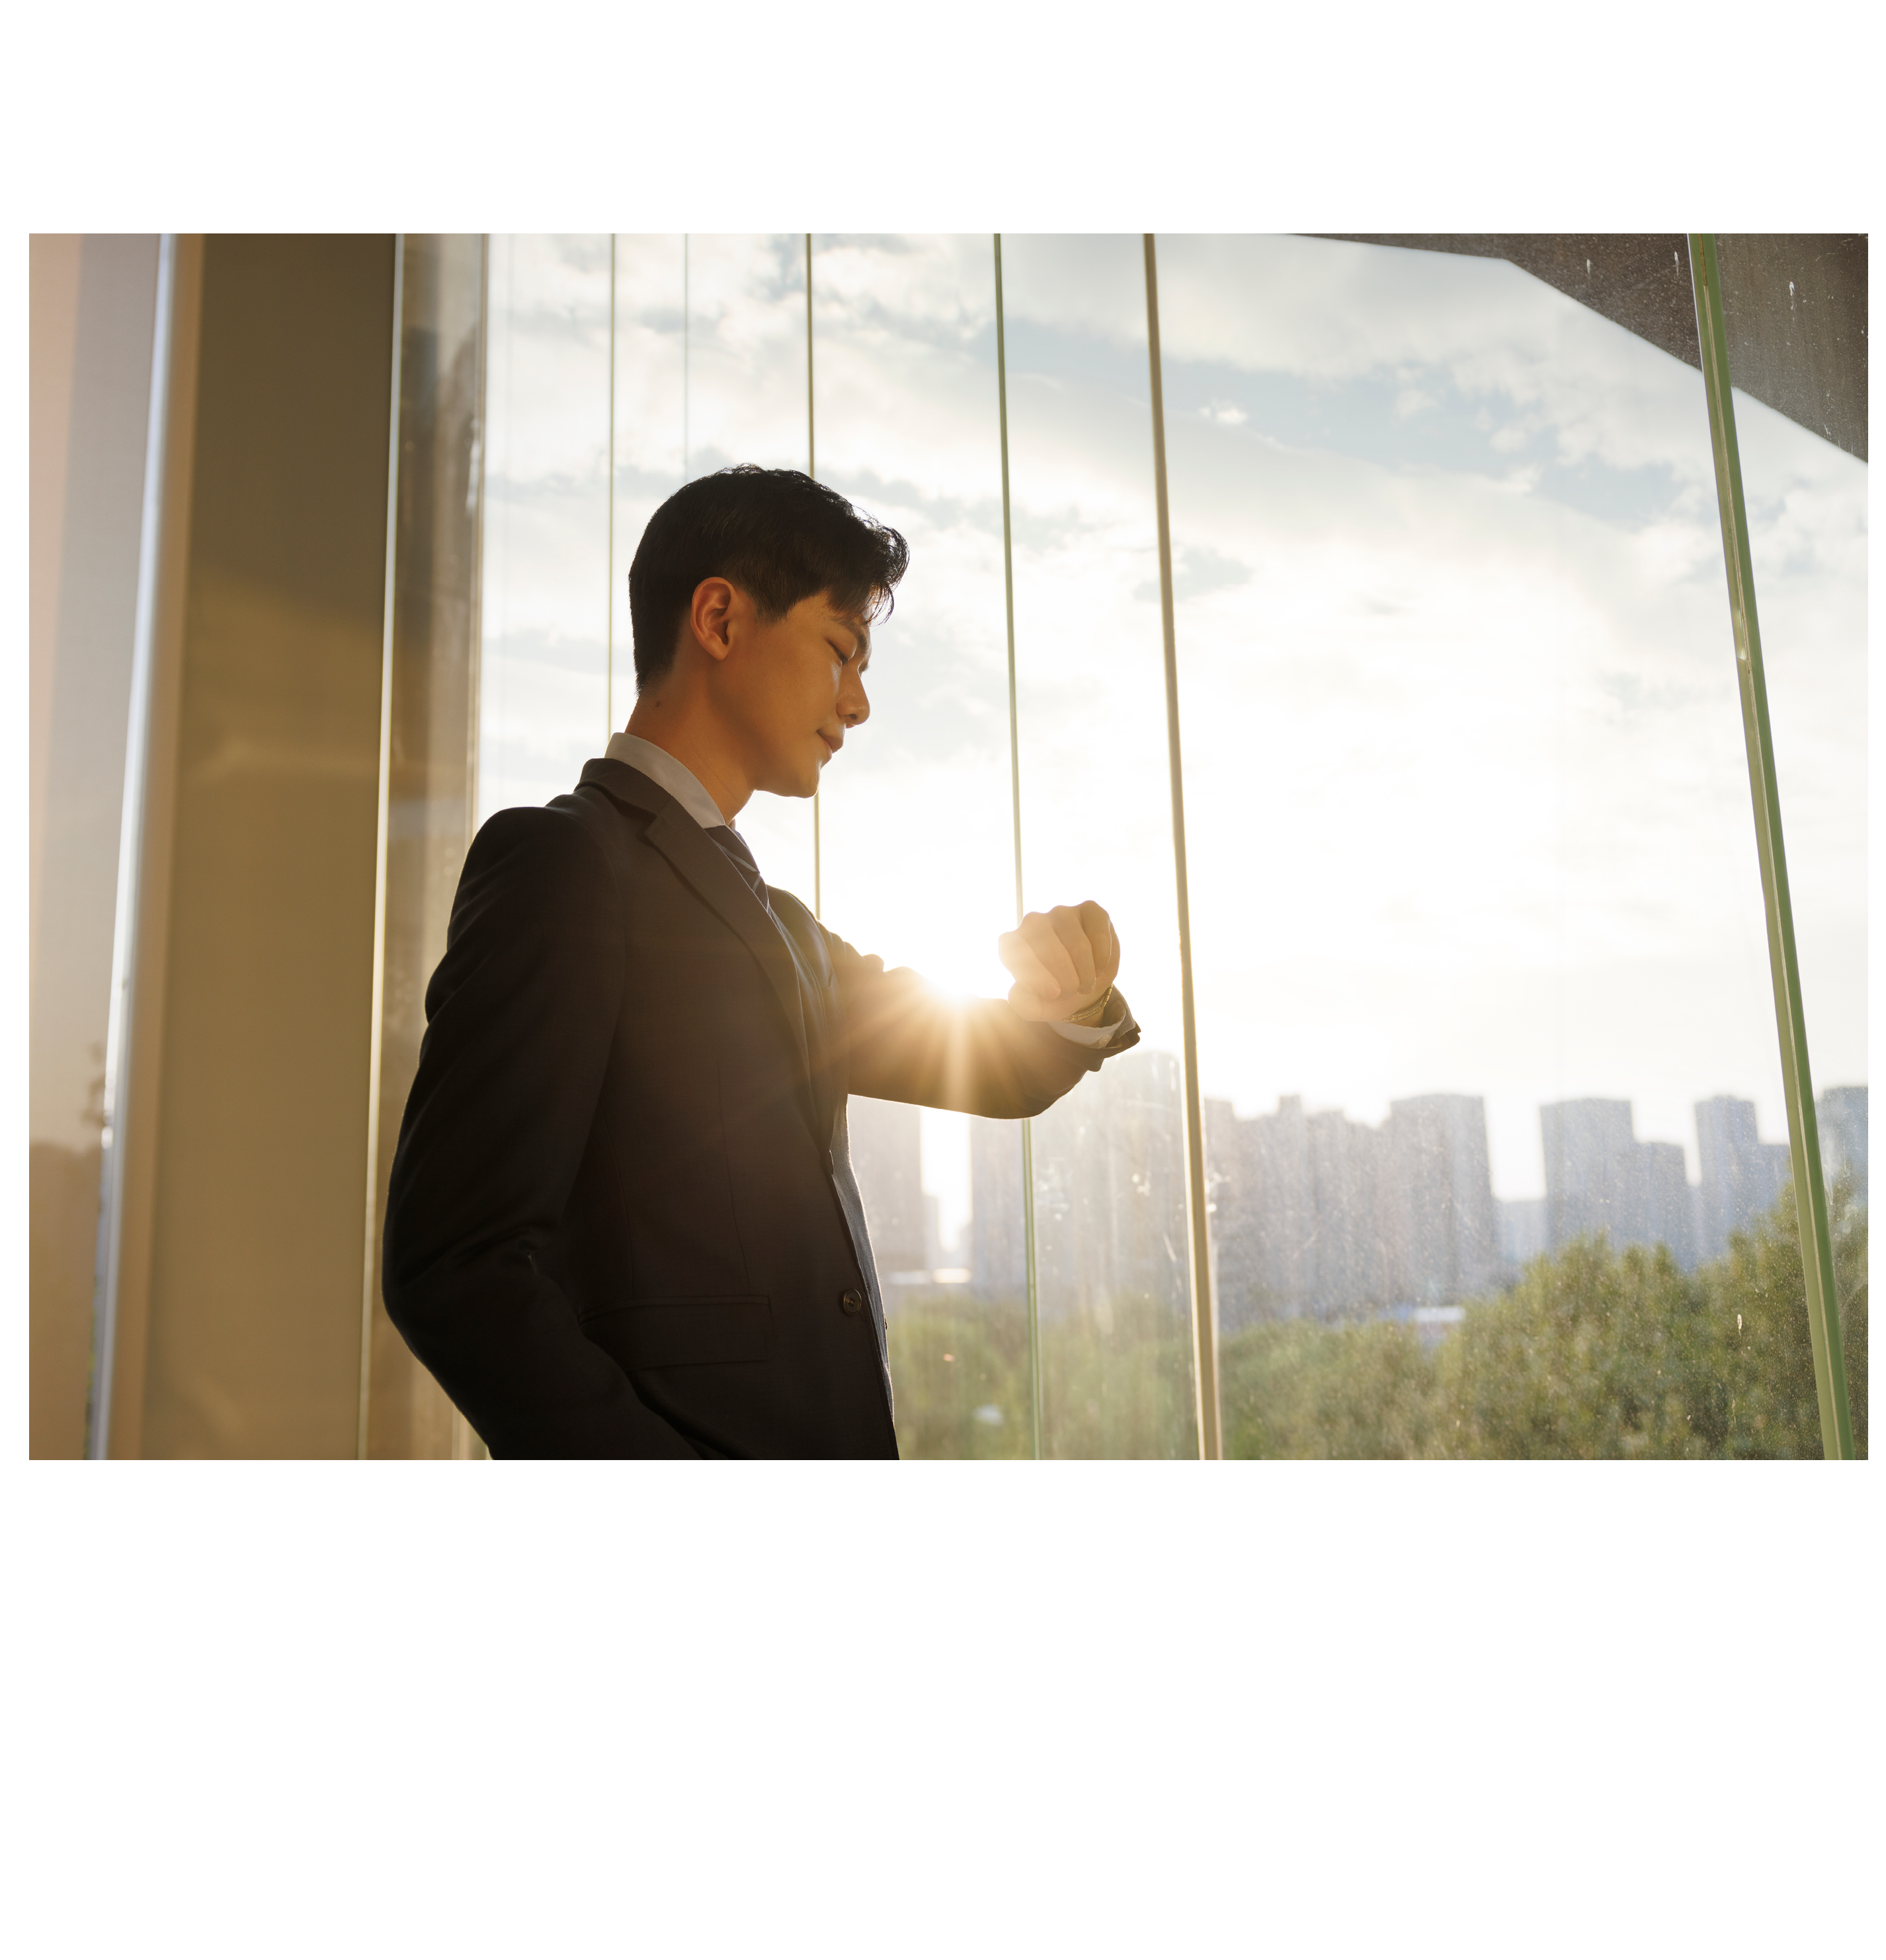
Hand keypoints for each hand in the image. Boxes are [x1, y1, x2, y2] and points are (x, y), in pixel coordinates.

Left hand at [998, 902, 1120, 1022]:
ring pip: (1077, 944)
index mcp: (1012, 944)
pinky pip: (1098, 932)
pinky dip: (1102, 956)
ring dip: (1086, 972)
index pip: (1014, 951)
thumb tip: (1017, 992)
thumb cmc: (1056, 993)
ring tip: (1086, 984)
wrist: (1085, 984)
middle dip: (1066, 979)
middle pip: (1049, 949)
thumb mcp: (1039, 1006)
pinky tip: (1098, 967)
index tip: (1054, 994)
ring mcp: (1061, 913)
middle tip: (1072, 992)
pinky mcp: (1089, 910)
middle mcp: (1032, 922)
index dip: (1035, 974)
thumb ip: (1023, 1004)